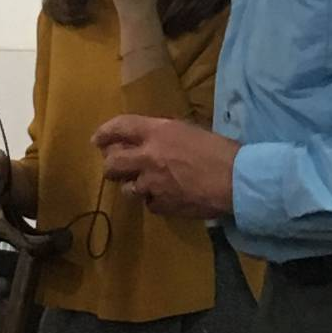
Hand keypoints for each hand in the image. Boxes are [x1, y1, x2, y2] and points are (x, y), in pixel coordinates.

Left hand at [92, 115, 239, 218]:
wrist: (234, 180)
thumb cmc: (219, 150)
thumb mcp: (189, 131)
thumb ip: (166, 135)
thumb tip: (153, 139)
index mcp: (157, 132)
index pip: (120, 127)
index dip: (105, 132)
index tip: (97, 138)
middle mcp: (148, 157)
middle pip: (113, 163)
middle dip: (111, 164)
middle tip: (116, 165)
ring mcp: (152, 184)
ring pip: (127, 187)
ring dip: (133, 184)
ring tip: (145, 183)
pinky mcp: (160, 205)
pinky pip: (148, 203)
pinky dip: (154, 200)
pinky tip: (166, 196)